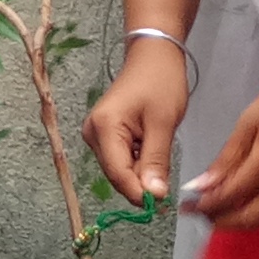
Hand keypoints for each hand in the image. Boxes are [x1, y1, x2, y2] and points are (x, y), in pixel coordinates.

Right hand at [83, 35, 189, 205]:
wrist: (153, 56)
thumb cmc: (161, 82)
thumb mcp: (163, 123)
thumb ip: (156, 161)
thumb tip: (154, 196)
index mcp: (104, 128)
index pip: (118, 174)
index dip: (139, 193)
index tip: (163, 202)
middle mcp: (92, 134)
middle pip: (117, 175)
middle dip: (141, 182)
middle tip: (167, 176)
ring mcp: (95, 135)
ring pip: (119, 170)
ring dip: (140, 171)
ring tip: (159, 150)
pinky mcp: (103, 135)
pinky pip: (120, 160)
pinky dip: (137, 162)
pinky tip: (150, 147)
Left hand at [187, 55, 258, 229]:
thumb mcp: (251, 119)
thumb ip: (228, 157)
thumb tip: (202, 185)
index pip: (229, 197)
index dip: (206, 206)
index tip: (191, 208)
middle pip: (253, 219)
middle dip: (226, 222)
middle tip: (211, 216)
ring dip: (256, 210)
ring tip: (240, 199)